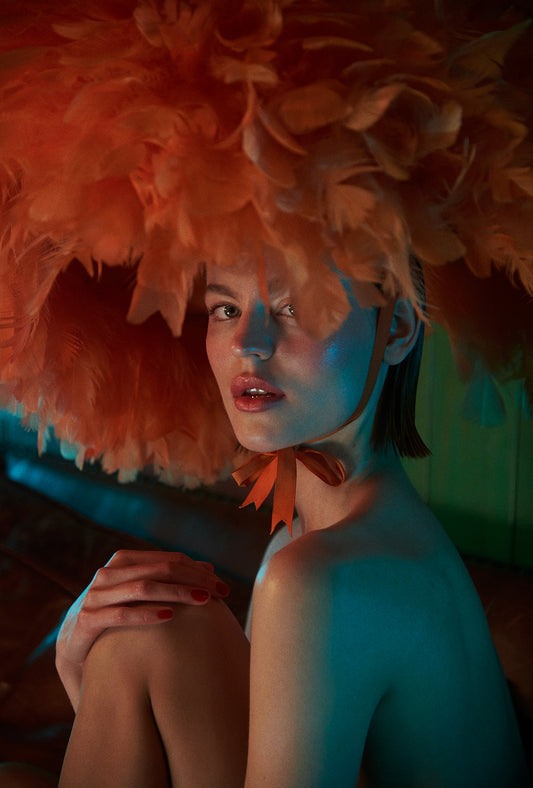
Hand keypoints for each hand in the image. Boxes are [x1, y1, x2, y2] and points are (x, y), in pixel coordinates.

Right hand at [55, 549, 229, 708]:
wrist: (74, 646)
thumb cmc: (117, 616)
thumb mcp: (143, 596)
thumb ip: (170, 580)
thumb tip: (209, 567)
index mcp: (124, 561)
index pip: (170, 559)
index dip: (198, 570)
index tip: (222, 586)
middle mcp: (108, 573)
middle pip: (161, 569)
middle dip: (195, 579)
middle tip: (221, 593)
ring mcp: (96, 595)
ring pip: (143, 587)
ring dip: (177, 592)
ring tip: (203, 601)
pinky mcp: (87, 621)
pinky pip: (121, 614)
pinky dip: (147, 614)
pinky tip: (170, 616)